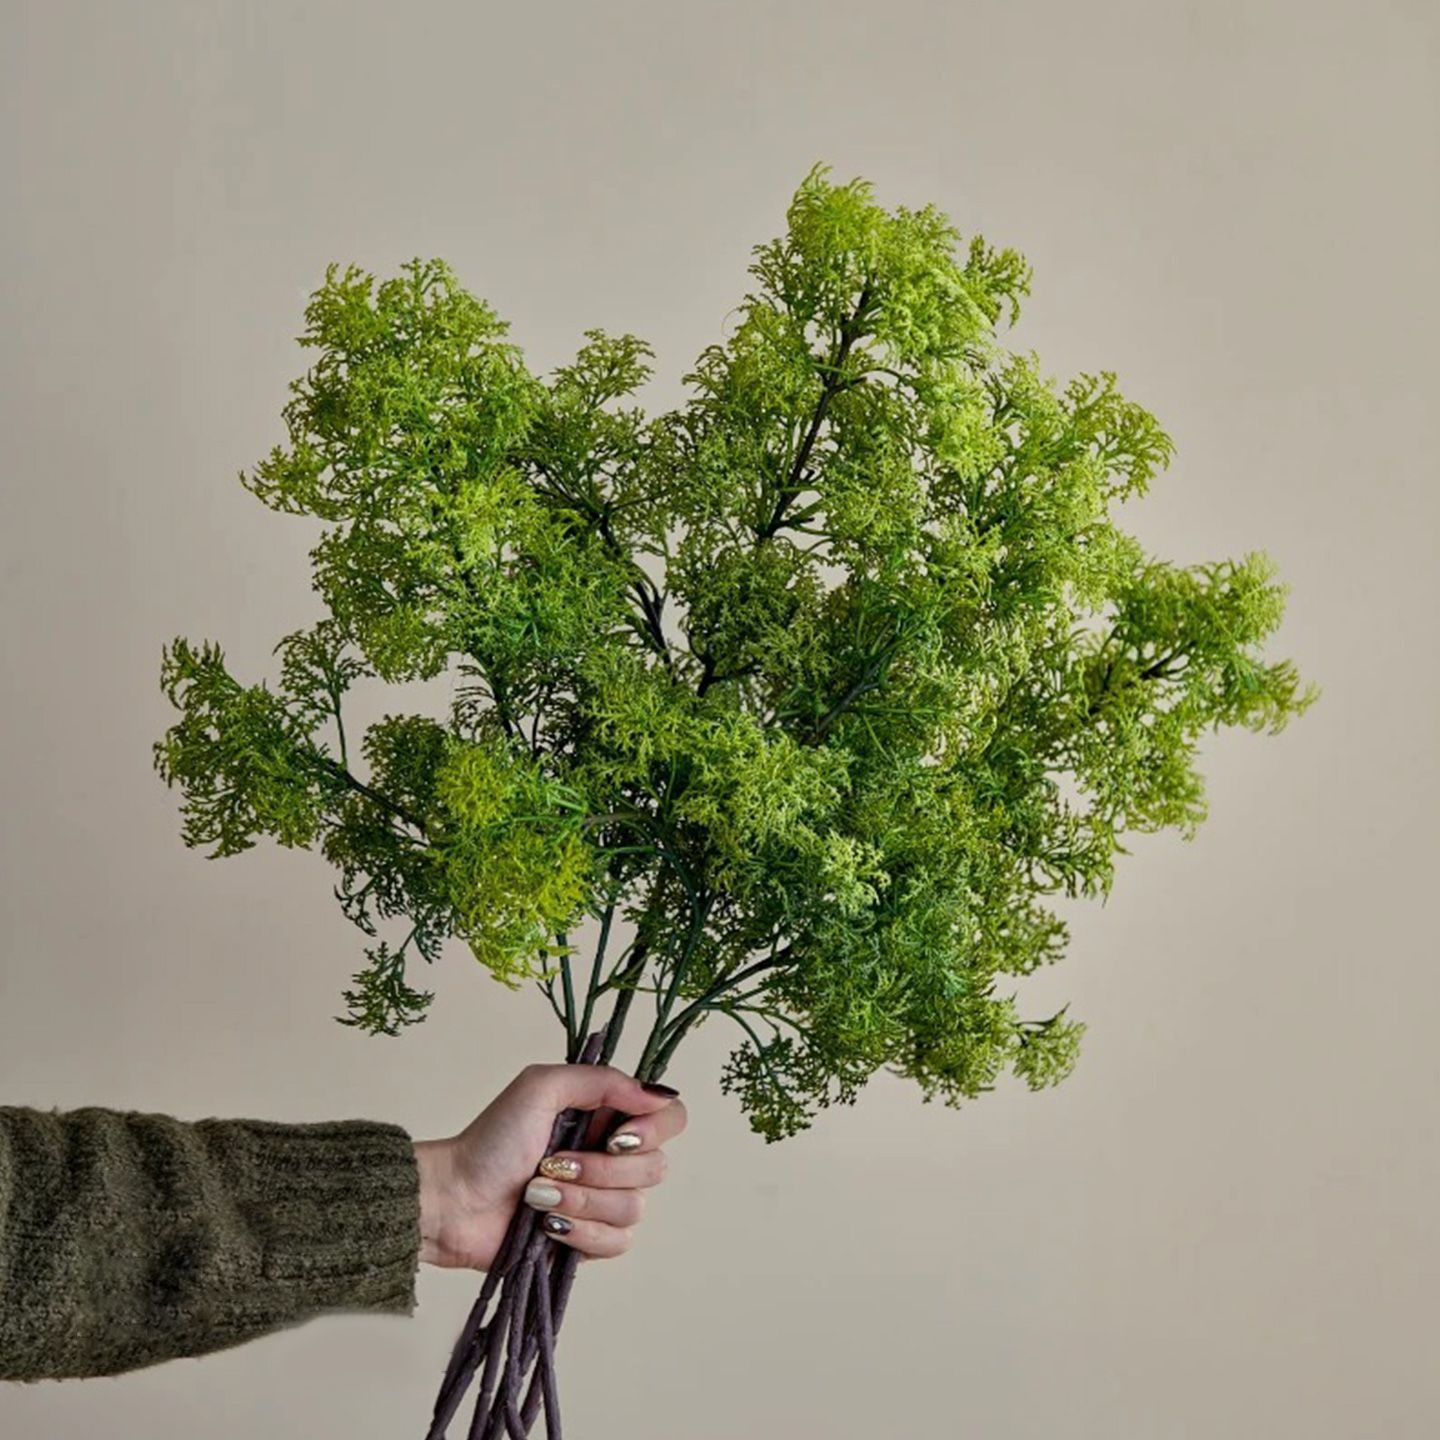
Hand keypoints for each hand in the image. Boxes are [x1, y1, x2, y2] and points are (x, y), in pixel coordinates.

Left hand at [412, 1064, 686, 1270]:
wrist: (454, 1199)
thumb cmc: (491, 1140)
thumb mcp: (542, 1087)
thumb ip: (603, 1080)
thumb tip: (658, 1096)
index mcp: (607, 1116)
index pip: (671, 1119)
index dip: (653, 1131)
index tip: (616, 1137)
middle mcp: (613, 1157)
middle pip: (656, 1168)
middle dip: (601, 1170)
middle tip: (554, 1163)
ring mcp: (603, 1202)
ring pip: (634, 1209)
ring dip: (581, 1200)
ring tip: (539, 1193)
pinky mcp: (589, 1242)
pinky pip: (617, 1243)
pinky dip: (579, 1232)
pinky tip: (547, 1223)